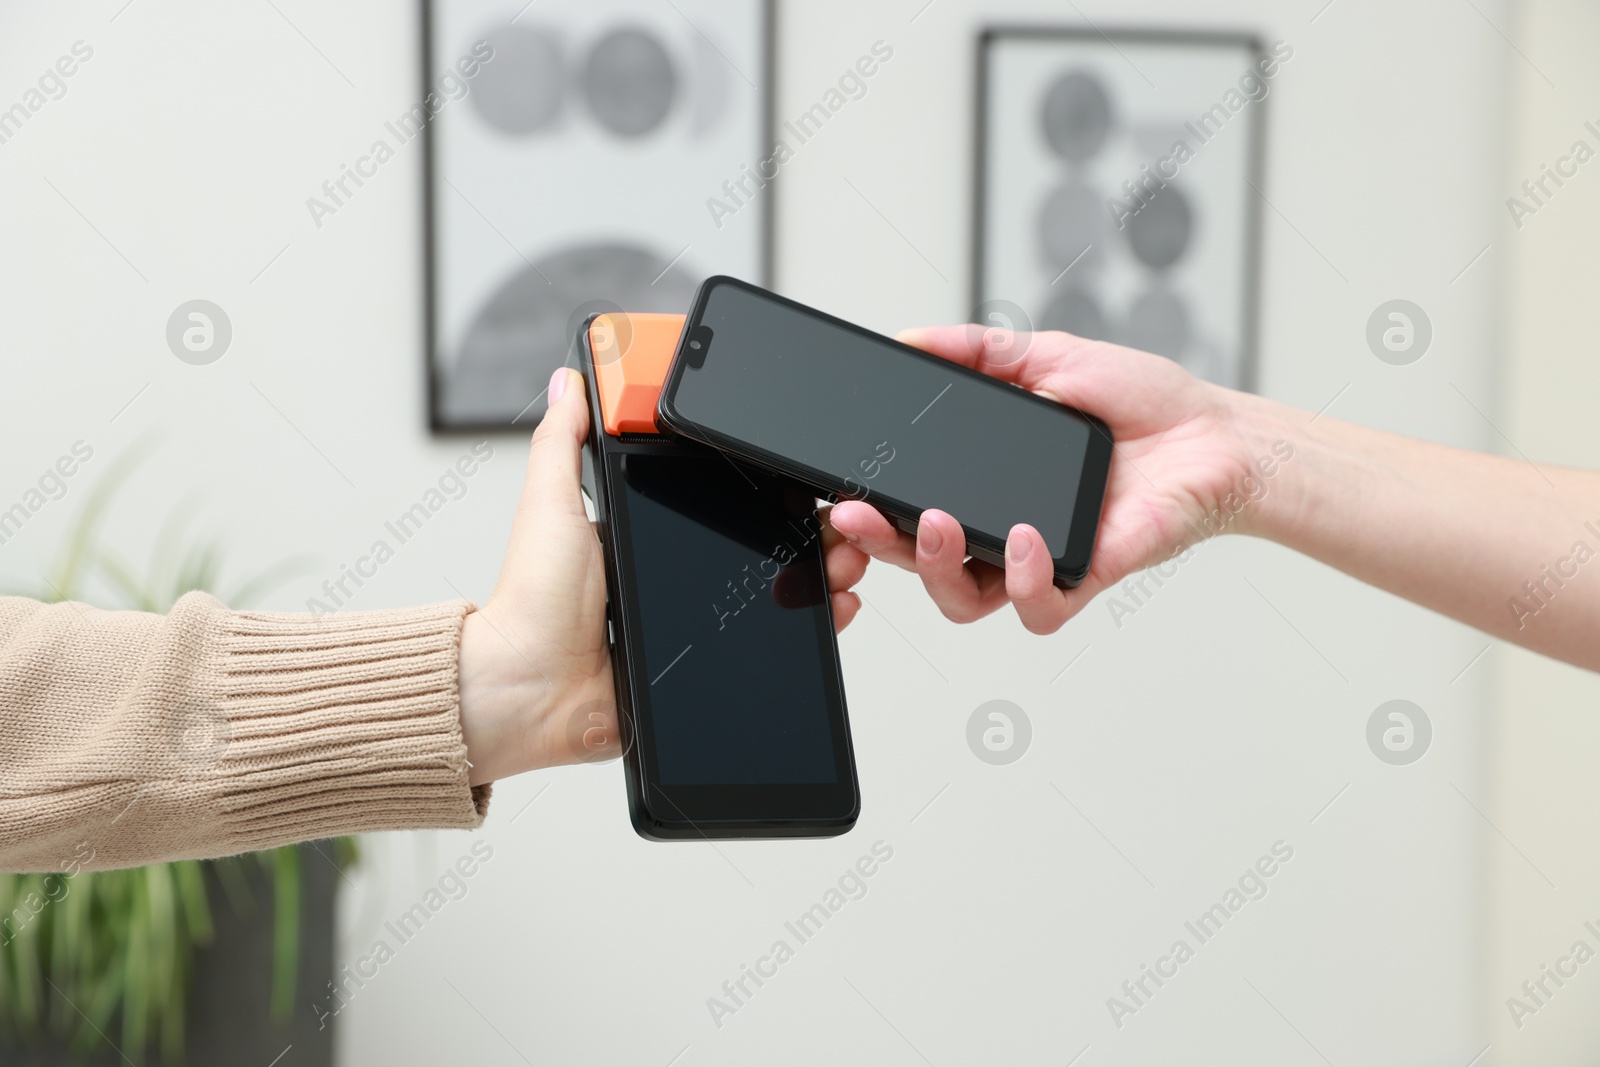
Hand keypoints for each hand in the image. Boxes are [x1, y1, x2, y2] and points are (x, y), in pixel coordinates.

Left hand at [457, 367, 870, 783]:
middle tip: (837, 518)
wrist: (528, 689)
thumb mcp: (549, 506)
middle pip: (759, 542)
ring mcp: (690, 620)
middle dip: (808, 528)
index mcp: (641, 532)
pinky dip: (809, 625)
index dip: (764, 486)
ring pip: (775, 590)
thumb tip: (569, 382)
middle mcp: (670, 574)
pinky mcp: (700, 664)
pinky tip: (831, 609)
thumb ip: (561, 445)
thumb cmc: (530, 602)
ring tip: (843, 560)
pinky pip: (767, 641)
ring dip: (820, 572)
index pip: (718, 499)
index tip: (798, 474)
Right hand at [830, 326, 1280, 634]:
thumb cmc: (1141, 402)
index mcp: (981, 483)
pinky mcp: (1084, 579)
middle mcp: (999, 529)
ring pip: (961, 599)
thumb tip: (909, 339)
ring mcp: (1038, 561)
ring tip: (935, 524)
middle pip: (915, 560)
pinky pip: (1037, 607)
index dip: (864, 513)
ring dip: (935, 567)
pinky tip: (1023, 540)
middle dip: (876, 542)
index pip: (904, 506)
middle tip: (858, 514)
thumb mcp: (1047, 356)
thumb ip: (977, 350)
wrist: (1215, 433)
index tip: (838, 493)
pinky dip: (1023, 581)